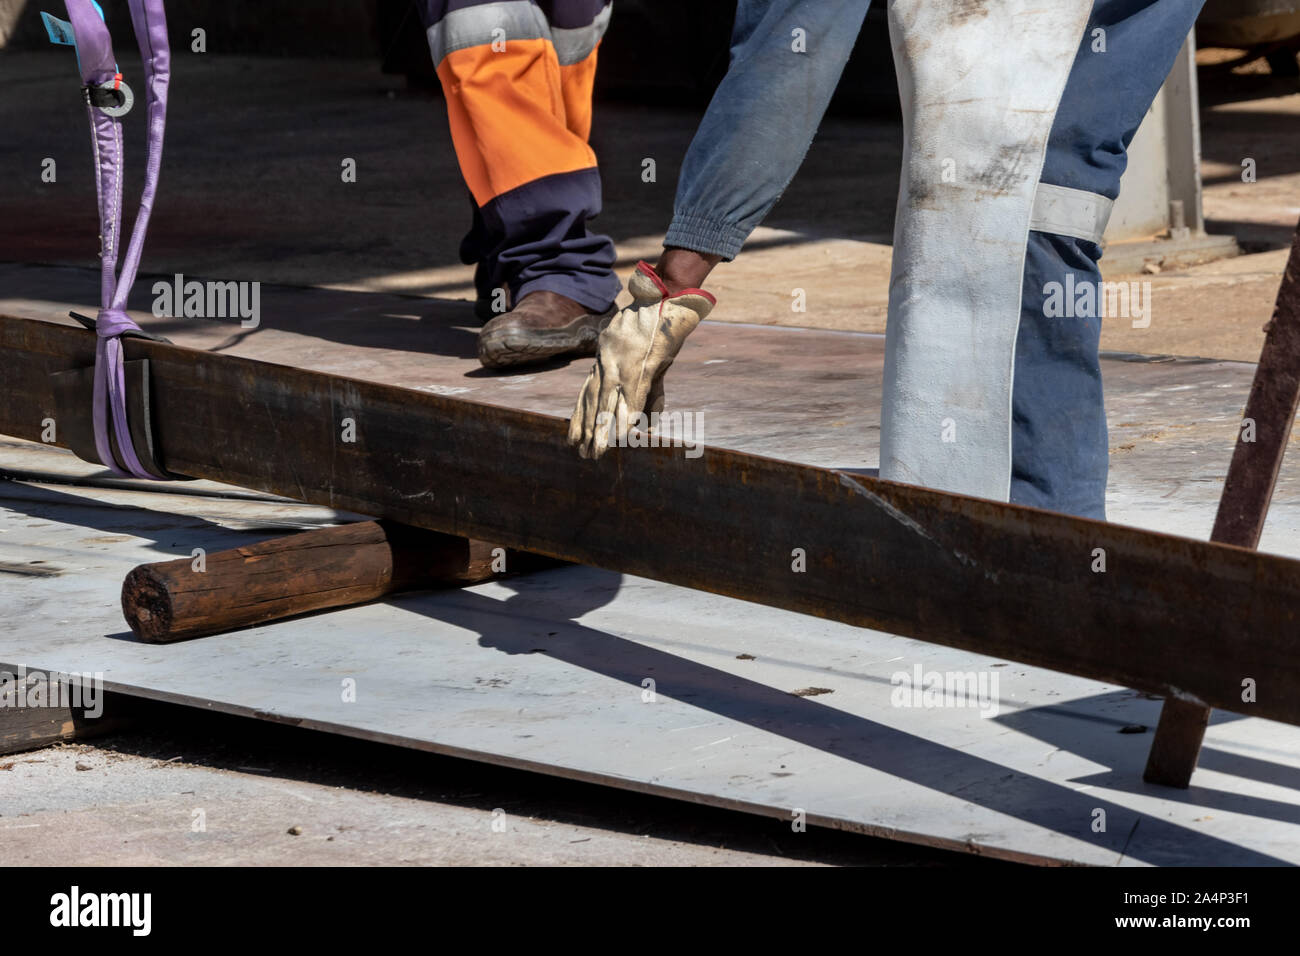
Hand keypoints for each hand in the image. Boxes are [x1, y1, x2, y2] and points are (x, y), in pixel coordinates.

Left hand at [568, 261, 714, 458]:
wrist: (663, 296)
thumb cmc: (653, 320)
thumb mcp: (633, 344)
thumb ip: (637, 374)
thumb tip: (640, 399)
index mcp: (604, 358)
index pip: (587, 393)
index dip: (580, 417)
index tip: (572, 437)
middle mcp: (607, 362)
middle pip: (593, 403)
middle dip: (587, 430)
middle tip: (582, 453)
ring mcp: (623, 365)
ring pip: (608, 404)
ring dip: (603, 431)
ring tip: (596, 452)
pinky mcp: (642, 366)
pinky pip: (634, 398)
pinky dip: (629, 417)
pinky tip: (624, 435)